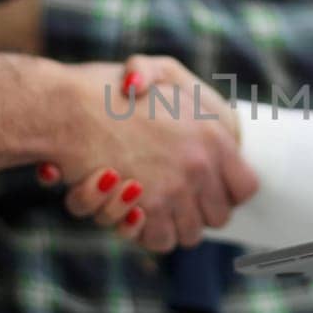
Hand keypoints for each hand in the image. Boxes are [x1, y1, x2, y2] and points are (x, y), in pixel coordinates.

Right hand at [48, 61, 256, 253]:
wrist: (67, 106)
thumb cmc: (105, 87)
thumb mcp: (156, 73)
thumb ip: (188, 98)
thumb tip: (196, 124)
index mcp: (214, 133)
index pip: (245, 187)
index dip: (227, 193)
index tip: (207, 188)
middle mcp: (201, 165)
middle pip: (217, 217)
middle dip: (196, 213)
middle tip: (172, 199)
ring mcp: (176, 189)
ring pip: (189, 234)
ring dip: (170, 226)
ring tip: (148, 207)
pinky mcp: (146, 209)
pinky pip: (159, 239)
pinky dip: (145, 233)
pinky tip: (131, 212)